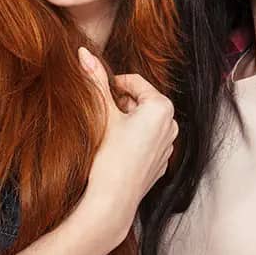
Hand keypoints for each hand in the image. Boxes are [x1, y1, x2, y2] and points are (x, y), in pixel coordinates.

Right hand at [74, 47, 177, 249]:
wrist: (112, 202)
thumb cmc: (109, 157)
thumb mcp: (102, 113)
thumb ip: (96, 80)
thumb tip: (83, 52)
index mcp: (162, 108)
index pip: (134, 81)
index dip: (113, 84)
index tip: (98, 93)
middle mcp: (172, 125)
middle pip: (140, 101)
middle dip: (120, 104)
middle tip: (101, 116)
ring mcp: (168, 146)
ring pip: (143, 122)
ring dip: (126, 122)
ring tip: (107, 134)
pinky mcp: (161, 164)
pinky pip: (146, 142)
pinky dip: (132, 140)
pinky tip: (115, 152)